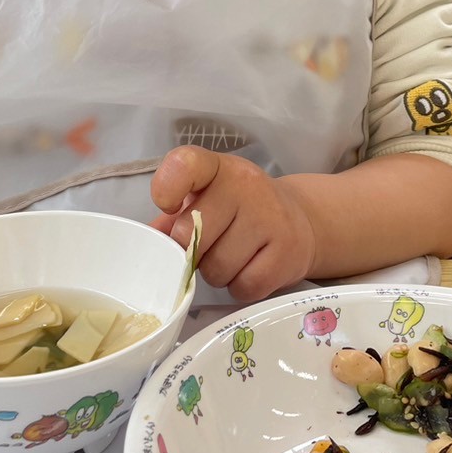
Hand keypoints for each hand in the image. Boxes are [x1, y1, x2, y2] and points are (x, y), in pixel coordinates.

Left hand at [151, 146, 315, 302]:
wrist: (301, 221)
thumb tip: (149, 240)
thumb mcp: (208, 199)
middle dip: (191, 251)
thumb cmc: (240, 210)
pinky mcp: (288, 253)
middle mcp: (247, 186)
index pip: (185, 164)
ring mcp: (271, 218)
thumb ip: (174, 217)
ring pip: (217, 267)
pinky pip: (244, 286)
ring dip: (216, 272)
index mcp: (220, 168)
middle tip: (206, 247)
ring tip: (232, 258)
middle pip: (192, 233)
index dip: (167, 189)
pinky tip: (249, 270)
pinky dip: (239, 287)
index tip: (168, 207)